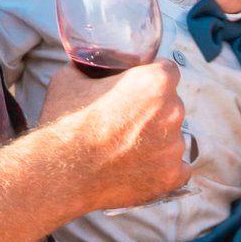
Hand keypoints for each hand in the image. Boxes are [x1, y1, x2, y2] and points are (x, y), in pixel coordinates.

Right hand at [48, 58, 189, 205]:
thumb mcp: (69, 79)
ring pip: (173, 137)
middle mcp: (173, 111)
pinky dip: (162, 169)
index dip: (151, 78)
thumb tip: (89, 65)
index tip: (138, 89)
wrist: (62, 175)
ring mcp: (175, 146)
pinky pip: (177, 168)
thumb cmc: (66, 125)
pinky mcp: (172, 176)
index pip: (167, 71)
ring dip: (157, 140)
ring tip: (126, 149)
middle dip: (154, 111)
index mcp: (155, 82)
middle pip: (172, 105)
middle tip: (126, 122)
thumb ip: (89, 68)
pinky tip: (139, 169)